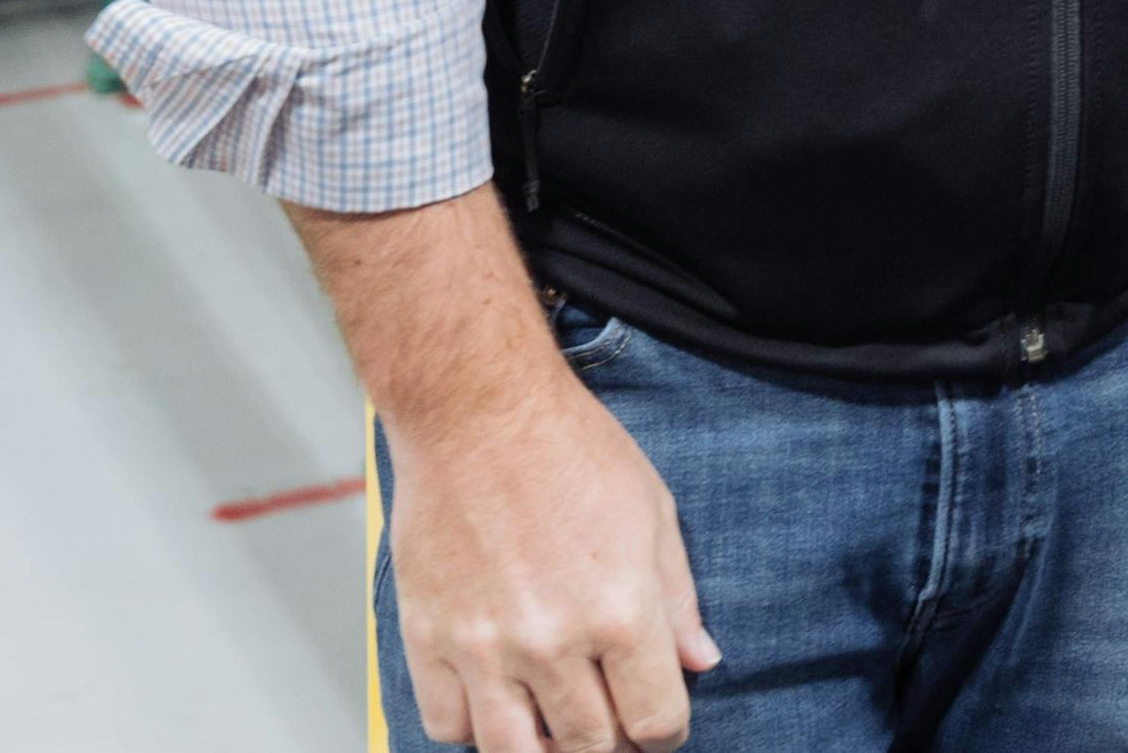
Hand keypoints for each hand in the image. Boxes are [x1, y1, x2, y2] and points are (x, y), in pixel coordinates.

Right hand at [382, 373, 719, 752]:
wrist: (475, 409)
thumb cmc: (571, 448)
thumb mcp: (653, 513)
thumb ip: (677, 600)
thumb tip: (700, 663)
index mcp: (619, 611)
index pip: (655, 722)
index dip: (665, 733)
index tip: (658, 723)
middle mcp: (551, 642)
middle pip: (588, 748)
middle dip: (610, 746)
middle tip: (611, 723)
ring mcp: (482, 646)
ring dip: (543, 751)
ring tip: (555, 725)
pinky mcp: (427, 637)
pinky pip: (447, 724)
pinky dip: (473, 726)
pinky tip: (496, 699)